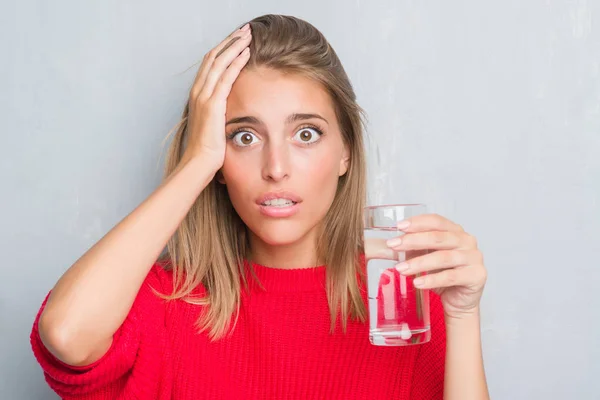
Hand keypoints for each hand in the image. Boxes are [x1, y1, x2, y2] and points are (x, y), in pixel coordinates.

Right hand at [180, 23, 251, 170]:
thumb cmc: (208, 148)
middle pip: (214, 56)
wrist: (199, 162)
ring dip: (235, 46)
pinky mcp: (212, 104)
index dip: (224, 49)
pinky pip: (225, 77)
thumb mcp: (214, 123)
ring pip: (219, 62)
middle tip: (245, 30)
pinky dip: (236, 62)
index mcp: (198, 94)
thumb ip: (220, 110)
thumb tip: (232, 107)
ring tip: (248, 35)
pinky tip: (247, 53)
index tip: (238, 39)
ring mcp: (204, 96)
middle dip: (230, 41)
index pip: (210, 63)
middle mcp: (198, 91)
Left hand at [383, 214, 486, 319]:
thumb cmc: (442, 275)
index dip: (417, 223)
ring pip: (443, 257)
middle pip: (438, 237)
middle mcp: (467, 241)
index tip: (399, 227)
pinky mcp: (476, 276)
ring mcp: (473, 258)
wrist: (458, 300)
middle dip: (413, 241)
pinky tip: (417, 282)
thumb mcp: (424, 258)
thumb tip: (388, 246)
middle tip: (393, 246)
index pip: (436, 221)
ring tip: (401, 269)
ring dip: (419, 263)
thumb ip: (410, 250)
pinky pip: (450, 277)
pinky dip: (431, 280)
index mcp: (455, 231)